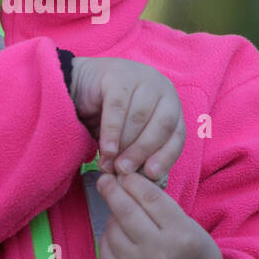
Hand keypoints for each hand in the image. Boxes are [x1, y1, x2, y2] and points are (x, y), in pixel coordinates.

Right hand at [70, 57, 183, 180]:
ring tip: (109, 164)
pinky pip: (117, 108)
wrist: (82, 85)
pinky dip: (112, 132)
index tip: (151, 175)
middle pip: (161, 126)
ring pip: (139, 118)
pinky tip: (106, 149)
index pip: (177, 134)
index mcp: (171, 105)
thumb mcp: (130, 136)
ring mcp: (142, 79)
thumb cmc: (110, 116)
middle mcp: (162, 89)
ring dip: (124, 145)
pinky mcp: (118, 76)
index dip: (165, 156)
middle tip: (124, 171)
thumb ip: (141, 154)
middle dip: (142, 152)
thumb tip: (148, 181)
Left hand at [94, 170, 226, 258]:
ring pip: (112, 228)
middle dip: (112, 190)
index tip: (124, 173)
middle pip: (125, 210)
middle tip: (104, 179)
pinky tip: (120, 236)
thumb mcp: (191, 229)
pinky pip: (105, 247)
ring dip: (113, 216)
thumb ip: (163, 208)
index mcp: (181, 235)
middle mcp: (157, 253)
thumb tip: (129, 182)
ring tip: (122, 216)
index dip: (133, 181)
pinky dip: (109, 236)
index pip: (149, 197)